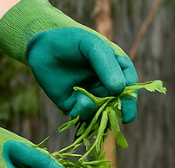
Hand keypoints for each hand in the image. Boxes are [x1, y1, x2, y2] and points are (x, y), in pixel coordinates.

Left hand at [0, 0, 137, 122]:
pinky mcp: (75, 107)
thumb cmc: (72, 42)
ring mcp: (91, 98)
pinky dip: (82, 111)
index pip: (130, 85)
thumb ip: (106, 65)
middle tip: (125, 118)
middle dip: (122, 111)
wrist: (43, 48)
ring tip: (89, 99)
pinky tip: (76, 98)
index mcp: (116, 70)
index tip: (126, 95)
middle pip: (120, 104)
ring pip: (102, 114)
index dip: (130, 94)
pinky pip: (84, 116)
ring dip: (100, 112)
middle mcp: (106, 87)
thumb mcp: (92, 46)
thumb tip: (119, 90)